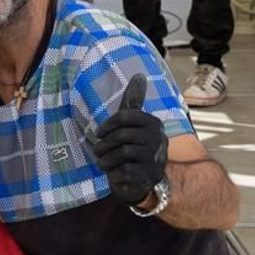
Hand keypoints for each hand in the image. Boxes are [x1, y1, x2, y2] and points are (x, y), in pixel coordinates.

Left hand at [92, 75, 168, 207]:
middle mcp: (158, 138)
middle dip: (103, 145)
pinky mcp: (150, 174)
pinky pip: (126, 171)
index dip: (107, 125)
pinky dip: (114, 173)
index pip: (126, 116)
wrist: (145, 179)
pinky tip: (113, 174)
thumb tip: (139, 74)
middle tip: (96, 151)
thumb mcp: (134, 124)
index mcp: (153, 123)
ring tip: (102, 163)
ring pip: (122, 153)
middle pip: (121, 136)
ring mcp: (156, 157)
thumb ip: (134, 102)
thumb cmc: (135, 146)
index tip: (98, 134)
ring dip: (106, 160)